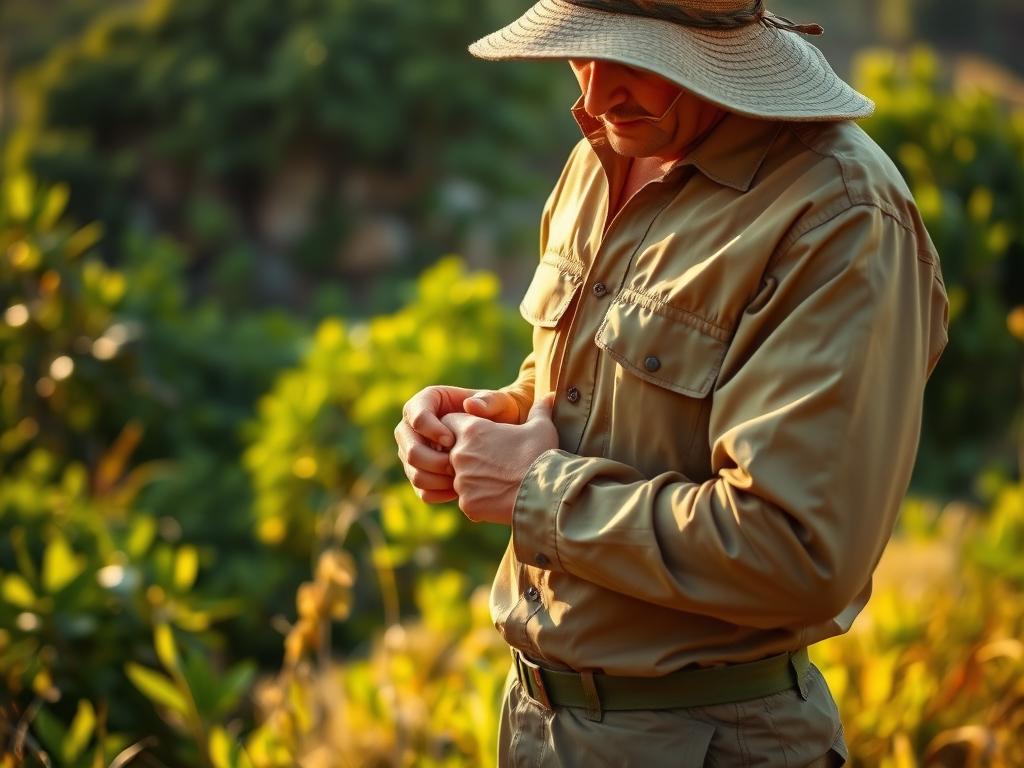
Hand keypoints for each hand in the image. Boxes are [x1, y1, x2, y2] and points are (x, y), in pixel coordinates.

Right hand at [394, 385, 520, 502]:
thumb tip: (470, 404)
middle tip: (456, 465)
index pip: (415, 416)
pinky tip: (458, 490)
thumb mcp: (500, 404)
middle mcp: (412, 426)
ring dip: (436, 479)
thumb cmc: (498, 413)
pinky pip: (421, 490)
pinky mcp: (420, 473)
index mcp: (427, 401)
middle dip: (433, 460)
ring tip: (460, 478)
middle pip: (409, 448)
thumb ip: (490, 401)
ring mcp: (413, 451)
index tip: (452, 441)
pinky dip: (438, 493)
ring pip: (413, 472)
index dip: (431, 430)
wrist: (498, 437)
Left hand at [440, 393, 557, 524]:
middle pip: (451, 451)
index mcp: (472, 430)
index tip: (477, 434)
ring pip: (459, 478)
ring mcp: (461, 482)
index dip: (461, 427)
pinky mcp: (467, 504)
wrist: (545, 493)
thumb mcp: (542, 427)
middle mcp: (459, 455)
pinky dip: (480, 499)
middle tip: (491, 460)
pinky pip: (468, 500)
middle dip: (467, 455)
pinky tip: (500, 498)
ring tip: (499, 481)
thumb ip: (539, 409)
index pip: (449, 422)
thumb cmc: (542, 455)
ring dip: (473, 479)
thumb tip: (550, 397)